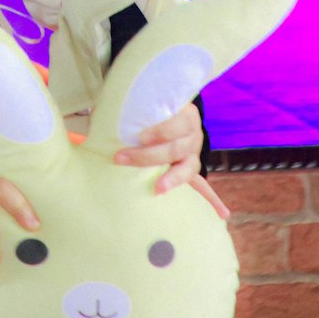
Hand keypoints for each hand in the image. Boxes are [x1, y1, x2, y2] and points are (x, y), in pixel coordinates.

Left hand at [113, 103, 229, 218]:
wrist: (168, 109)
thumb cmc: (149, 108)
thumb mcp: (143, 103)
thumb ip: (129, 109)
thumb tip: (96, 115)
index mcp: (185, 114)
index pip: (177, 123)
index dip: (160, 130)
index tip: (141, 137)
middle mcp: (193, 135)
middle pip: (176, 147)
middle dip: (149, 155)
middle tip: (123, 158)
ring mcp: (194, 154)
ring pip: (188, 168)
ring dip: (173, 179)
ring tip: (159, 189)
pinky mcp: (191, 169)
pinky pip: (204, 187)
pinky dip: (213, 201)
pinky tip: (222, 215)